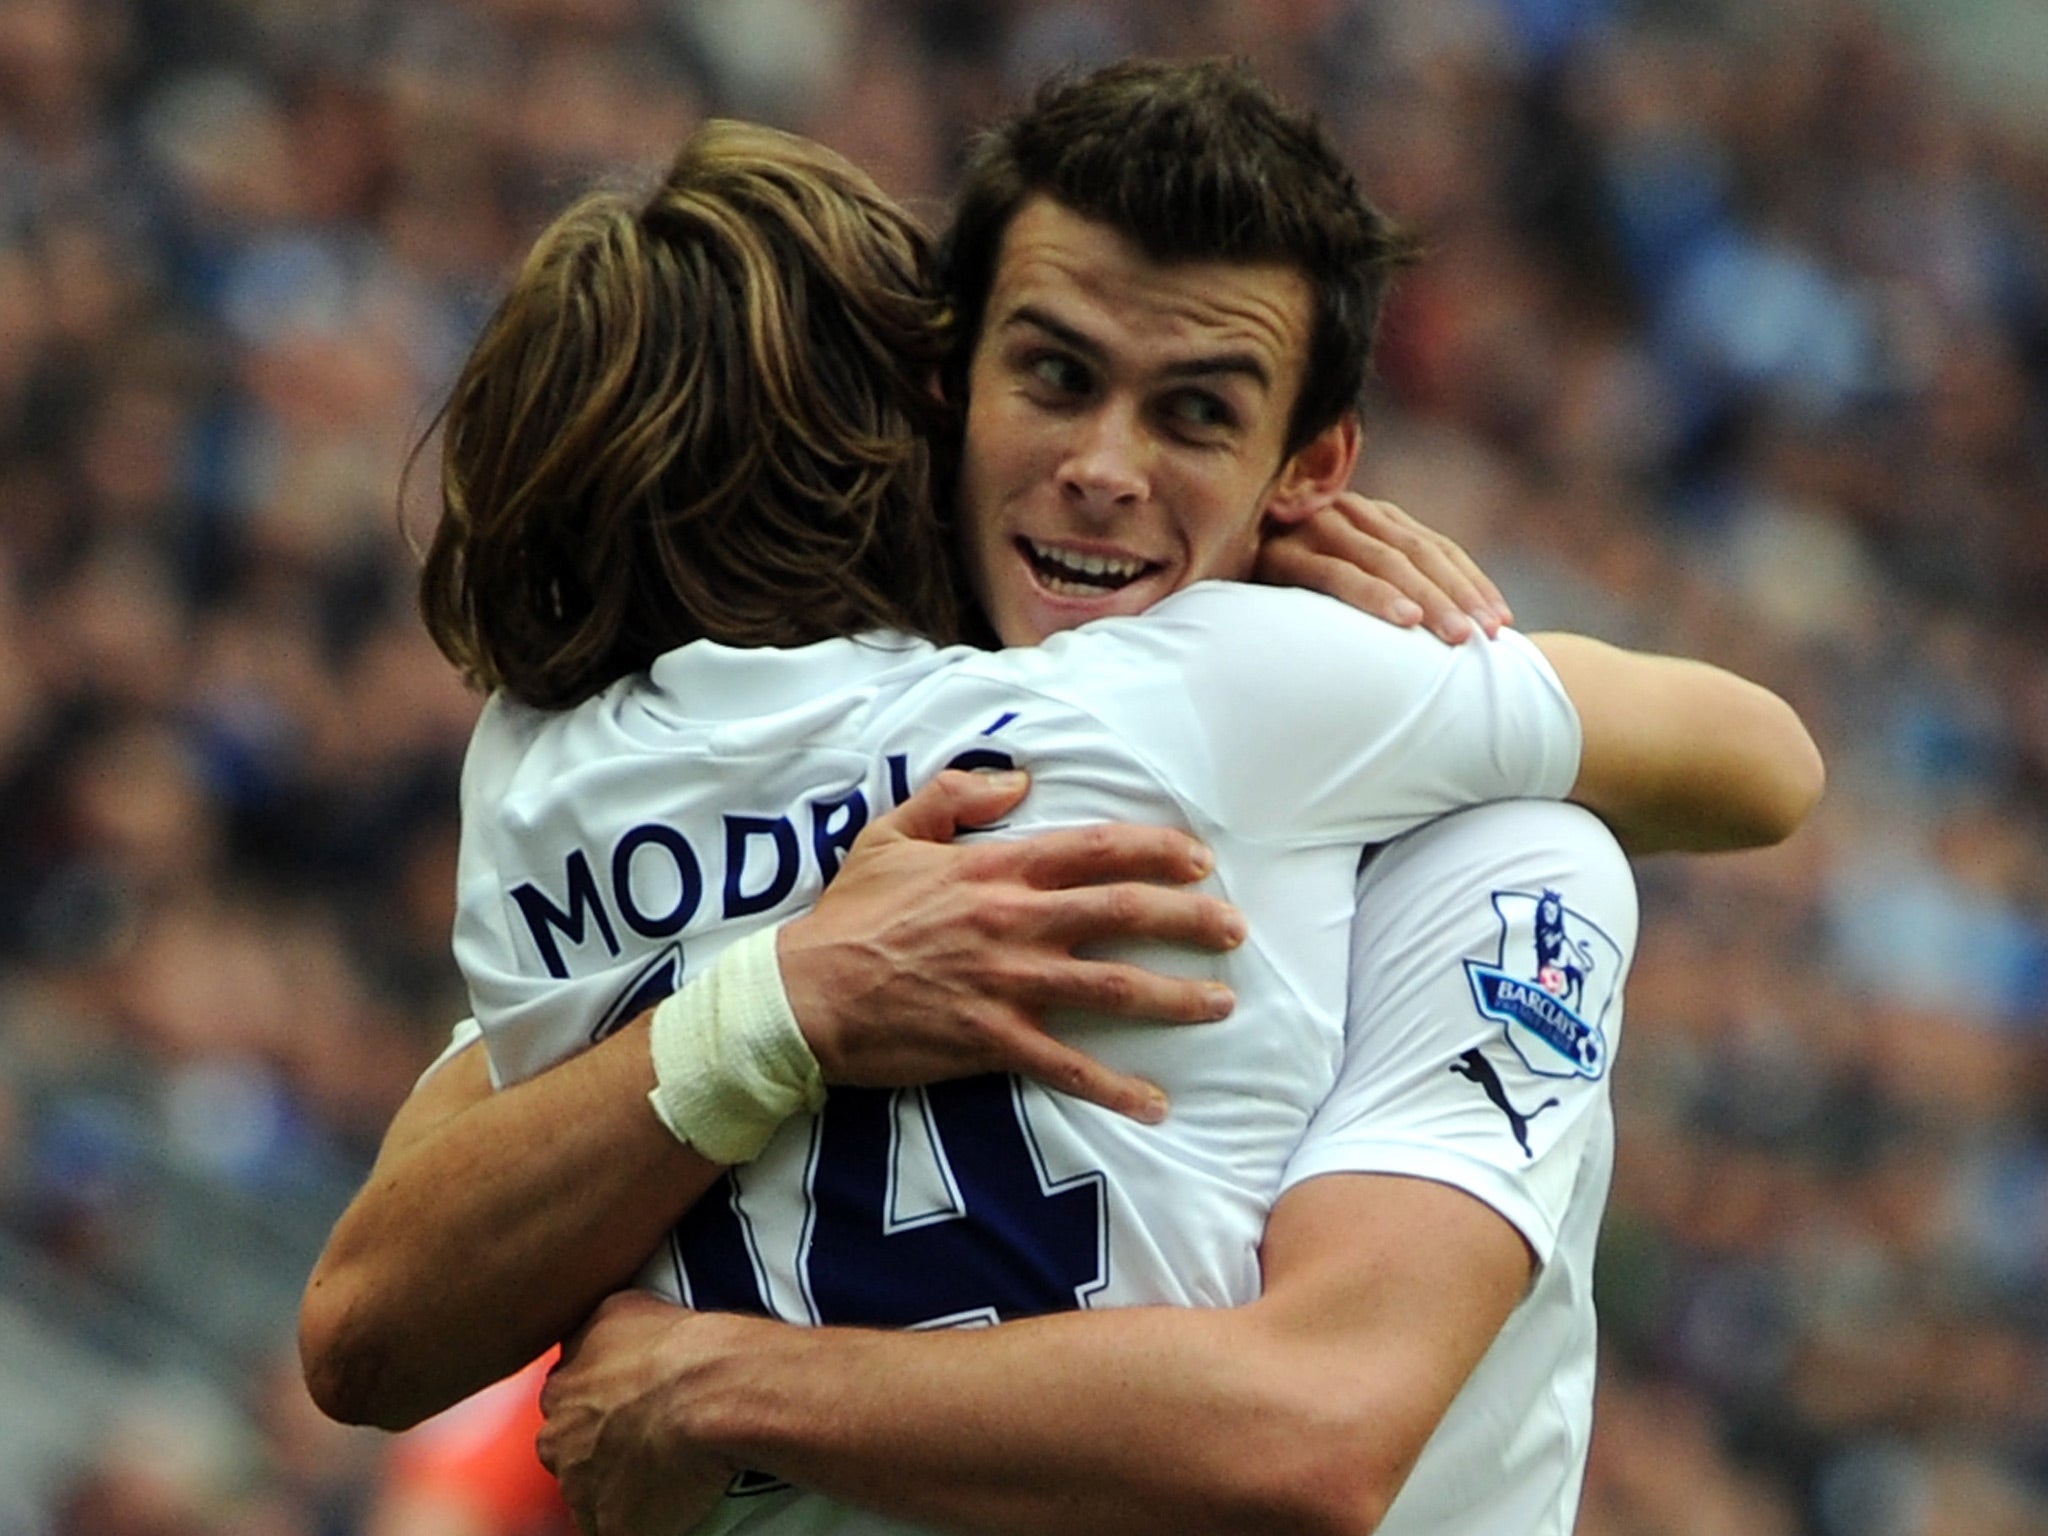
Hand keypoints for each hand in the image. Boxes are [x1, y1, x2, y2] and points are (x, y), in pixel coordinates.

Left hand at [540, 1293, 734, 1535]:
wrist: (716, 1392)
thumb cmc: (683, 1346)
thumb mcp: (623, 1307)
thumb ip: (595, 1332)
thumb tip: (601, 1337)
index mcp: (561, 1390)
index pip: (568, 1405)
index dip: (600, 1408)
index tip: (630, 1407)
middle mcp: (559, 1440)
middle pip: (573, 1451)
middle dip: (602, 1449)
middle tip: (649, 1439)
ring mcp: (582, 1489)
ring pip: (594, 1494)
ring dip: (621, 1487)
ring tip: (669, 1470)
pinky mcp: (611, 1527)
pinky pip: (619, 1528)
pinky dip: (643, 1520)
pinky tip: (674, 1500)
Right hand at [778, 769, 1244, 1124]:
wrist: (803, 996)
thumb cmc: (849, 916)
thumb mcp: (892, 834)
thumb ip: (957, 797)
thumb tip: (1020, 781)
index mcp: (995, 869)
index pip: (1096, 850)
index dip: (1157, 852)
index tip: (1200, 862)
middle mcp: (1013, 921)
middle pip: (1122, 913)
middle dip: (1190, 921)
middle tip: (1236, 931)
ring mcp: (1006, 984)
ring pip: (1111, 987)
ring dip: (1175, 997)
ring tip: (1222, 1003)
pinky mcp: (991, 1041)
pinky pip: (1067, 1066)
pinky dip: (1116, 1089)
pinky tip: (1157, 1104)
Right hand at [1257, 493, 1510, 643]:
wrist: (1209, 572)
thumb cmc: (1284, 594)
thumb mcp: (1345, 582)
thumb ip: (1385, 586)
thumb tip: (1443, 626)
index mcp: (1371, 518)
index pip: (1436, 547)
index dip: (1473, 582)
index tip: (1503, 622)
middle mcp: (1349, 513)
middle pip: (1419, 554)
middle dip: (1459, 596)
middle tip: (1490, 636)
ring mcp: (1314, 528)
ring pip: (1386, 562)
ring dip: (1427, 600)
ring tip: (1455, 637)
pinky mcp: (1282, 554)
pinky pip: (1337, 575)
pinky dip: (1373, 597)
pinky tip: (1403, 623)